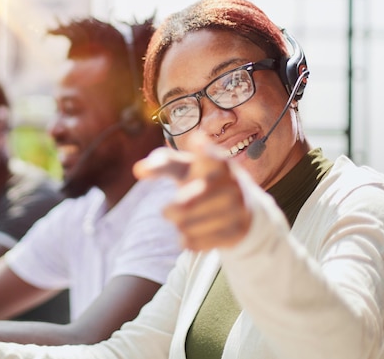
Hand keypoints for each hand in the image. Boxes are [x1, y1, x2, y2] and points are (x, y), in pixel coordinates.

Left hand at [133, 134, 251, 251]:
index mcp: (218, 162)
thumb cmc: (204, 180)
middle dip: (173, 210)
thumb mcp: (187, 168)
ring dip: (180, 226)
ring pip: (191, 224)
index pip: (211, 156)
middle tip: (165, 211)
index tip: (196, 141)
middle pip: (188, 202)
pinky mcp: (238, 231)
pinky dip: (188, 241)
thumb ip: (162, 164)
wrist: (245, 209)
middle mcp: (231, 182)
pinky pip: (200, 241)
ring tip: (180, 222)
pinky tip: (188, 236)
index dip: (204, 150)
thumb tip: (137, 170)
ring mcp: (238, 207)